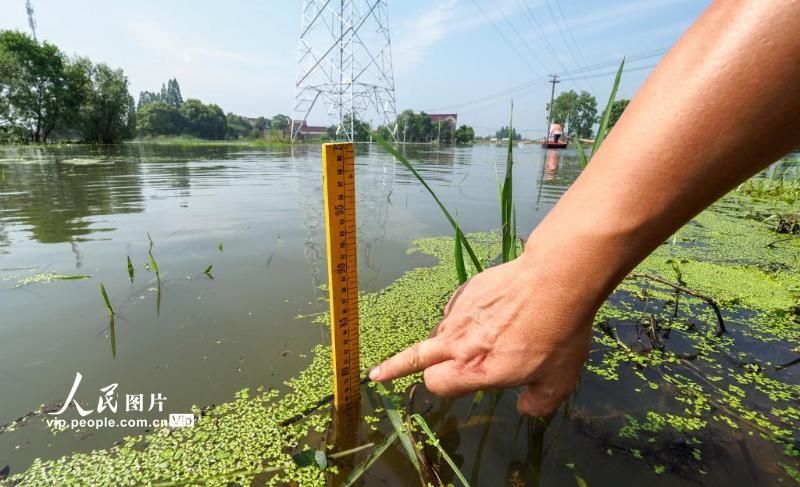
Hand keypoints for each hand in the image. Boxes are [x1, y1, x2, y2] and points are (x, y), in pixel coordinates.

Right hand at [368, 251, 598, 415]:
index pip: (435, 385)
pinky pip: (456, 309)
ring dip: (446, 340)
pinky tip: (489, 312)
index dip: (440, 388)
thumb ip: (537, 404)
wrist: (554, 280)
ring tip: (478, 337)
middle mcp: (458, 342)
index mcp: (473, 369)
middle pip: (414, 358)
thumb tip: (525, 409)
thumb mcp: (558, 381)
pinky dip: (463, 315)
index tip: (438, 388)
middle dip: (393, 367)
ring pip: (441, 332)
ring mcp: (459, 312)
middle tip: (377, 374)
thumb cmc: (557, 334)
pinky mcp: (467, 290)